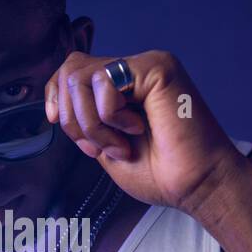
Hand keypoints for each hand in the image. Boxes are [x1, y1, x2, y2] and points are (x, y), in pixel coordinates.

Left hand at [45, 49, 244, 213]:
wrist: (196, 185)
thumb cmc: (161, 174)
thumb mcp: (105, 146)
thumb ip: (84, 121)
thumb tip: (57, 106)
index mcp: (123, 86)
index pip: (71, 69)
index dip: (55, 95)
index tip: (56, 123)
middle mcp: (134, 70)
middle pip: (70, 70)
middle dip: (71, 118)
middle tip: (100, 147)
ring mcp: (145, 66)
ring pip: (80, 77)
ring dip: (92, 124)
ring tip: (121, 144)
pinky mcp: (156, 67)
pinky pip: (105, 82)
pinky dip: (110, 117)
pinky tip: (137, 129)